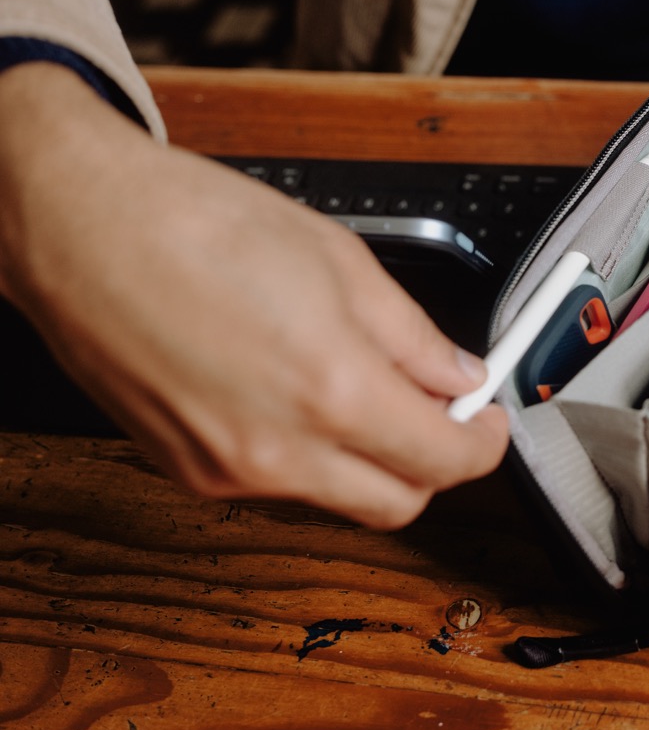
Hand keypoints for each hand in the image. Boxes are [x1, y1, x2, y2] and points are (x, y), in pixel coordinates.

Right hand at [0, 63, 507, 528]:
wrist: (80, 228)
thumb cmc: (194, 225)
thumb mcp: (340, 261)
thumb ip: (414, 338)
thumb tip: (458, 374)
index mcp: (331, 392)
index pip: (444, 461)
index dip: (482, 444)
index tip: (487, 420)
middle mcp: (278, 452)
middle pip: (398, 503)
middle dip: (433, 463)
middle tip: (438, 409)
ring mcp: (228, 472)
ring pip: (338, 496)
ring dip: (369, 458)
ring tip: (358, 383)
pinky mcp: (188, 473)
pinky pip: (278, 484)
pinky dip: (309, 452)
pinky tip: (295, 393)